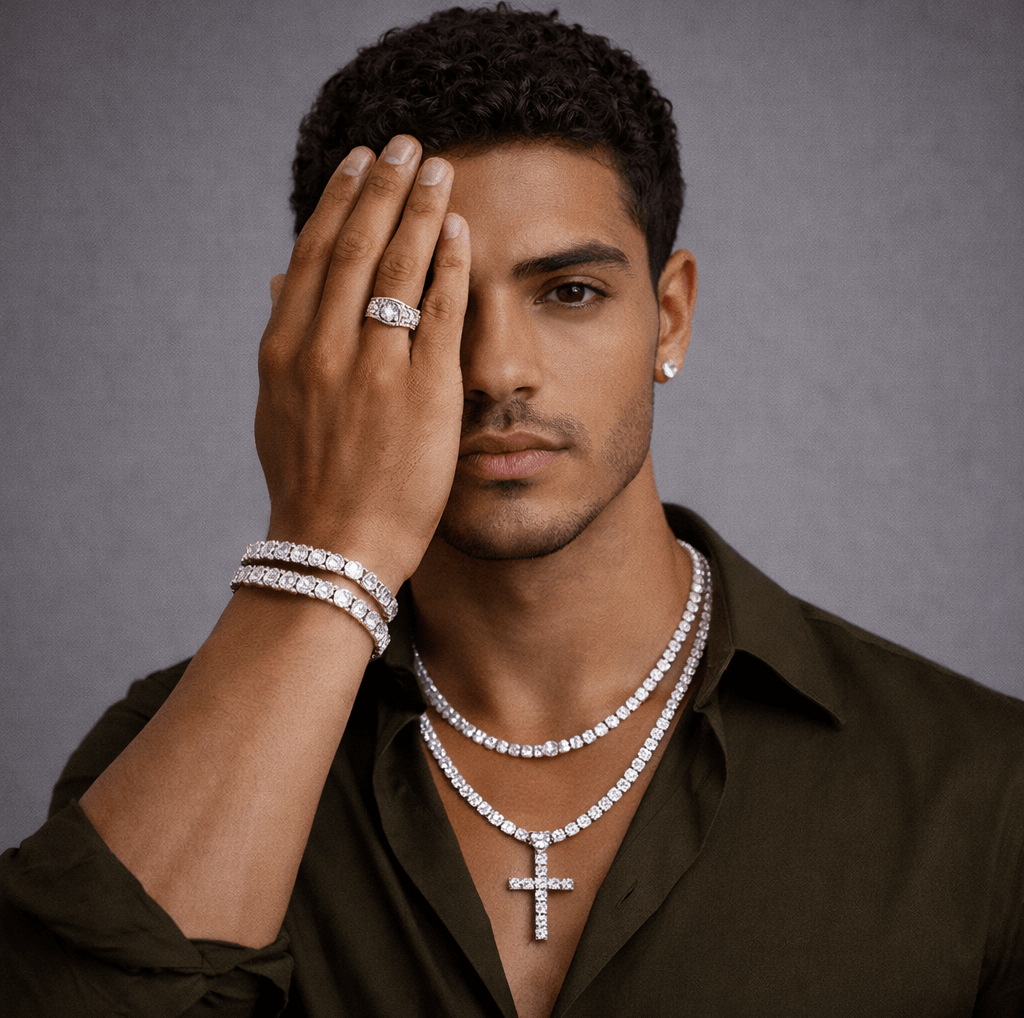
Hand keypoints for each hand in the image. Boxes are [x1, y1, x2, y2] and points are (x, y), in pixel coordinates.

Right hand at [255, 137, 469, 589]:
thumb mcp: (277, 412)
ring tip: (437, 169)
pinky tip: (460, 230)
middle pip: (355, 246)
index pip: (314, 256)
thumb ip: (284, 343)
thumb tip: (280, 284)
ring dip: (419, 209)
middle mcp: (324, 349)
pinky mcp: (422, 391)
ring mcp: (373, 368)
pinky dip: (448, 264)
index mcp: (285, 351)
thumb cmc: (311, 488)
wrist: (335, 549)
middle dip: (382, 188)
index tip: (359, 164)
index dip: (339, 202)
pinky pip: (438, 311)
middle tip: (405, 144)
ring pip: (396, 267)